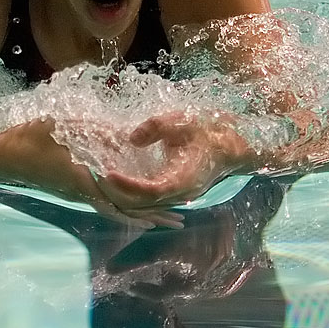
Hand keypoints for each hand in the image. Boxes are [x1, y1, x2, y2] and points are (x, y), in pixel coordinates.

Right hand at [0, 119, 182, 229]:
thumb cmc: (27, 140)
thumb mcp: (63, 129)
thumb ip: (92, 133)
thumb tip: (123, 137)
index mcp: (83, 180)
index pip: (121, 198)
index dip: (148, 204)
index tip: (171, 208)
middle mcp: (82, 194)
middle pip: (124, 210)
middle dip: (153, 215)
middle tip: (179, 221)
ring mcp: (76, 195)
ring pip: (114, 210)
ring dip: (139, 214)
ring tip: (162, 221)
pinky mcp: (71, 191)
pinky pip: (100, 204)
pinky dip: (120, 209)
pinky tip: (129, 210)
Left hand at [94, 112, 246, 208]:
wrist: (233, 146)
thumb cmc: (209, 131)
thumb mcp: (182, 122)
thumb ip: (156, 127)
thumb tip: (132, 138)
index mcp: (183, 180)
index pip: (150, 190)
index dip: (127, 184)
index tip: (107, 172)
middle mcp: (180, 194)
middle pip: (143, 203)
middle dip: (117, 191)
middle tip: (95, 174)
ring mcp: (178, 196)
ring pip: (145, 205)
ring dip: (122, 194)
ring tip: (100, 177)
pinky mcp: (174, 193)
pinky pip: (150, 199)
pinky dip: (132, 192)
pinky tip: (117, 180)